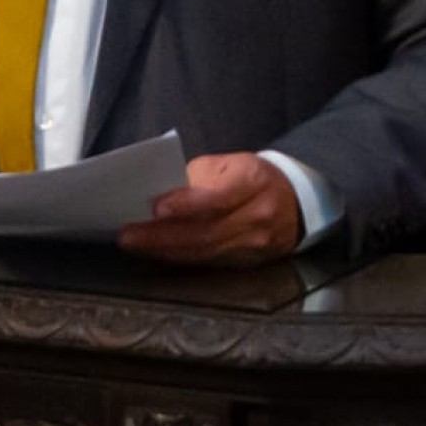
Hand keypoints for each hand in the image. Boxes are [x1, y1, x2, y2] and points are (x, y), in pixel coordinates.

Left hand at [117, 152, 301, 265]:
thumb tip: (162, 195)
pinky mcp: (247, 262)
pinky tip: (157, 253)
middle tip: (128, 235)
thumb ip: (197, 178)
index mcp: (253, 182)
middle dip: (162, 235)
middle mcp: (256, 217)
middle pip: (204, 232)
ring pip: (203, 252)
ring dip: (164, 250)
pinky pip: (207, 262)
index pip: (217, 197)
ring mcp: (254, 245)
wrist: (296, 201)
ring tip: (135, 244)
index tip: (155, 207)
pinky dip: (179, 258)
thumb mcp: (231, 163)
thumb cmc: (254, 176)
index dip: (186, 205)